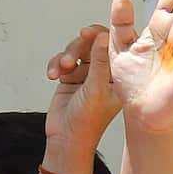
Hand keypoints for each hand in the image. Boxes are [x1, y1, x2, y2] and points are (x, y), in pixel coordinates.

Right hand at [44, 25, 120, 151]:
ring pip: (76, 51)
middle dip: (78, 48)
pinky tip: (53, 76)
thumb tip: (103, 36)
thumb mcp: (96, 88)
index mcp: (119, 75)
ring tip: (61, 70)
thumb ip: (99, 61)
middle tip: (70, 57)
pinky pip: (62, 61)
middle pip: (92, 44)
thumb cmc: (87, 121)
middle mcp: (104, 73)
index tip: (88, 33)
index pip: (114, 46)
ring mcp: (87, 75)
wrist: (66, 140)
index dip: (102, 35)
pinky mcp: (71, 79)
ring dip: (65, 57)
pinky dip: (56, 65)